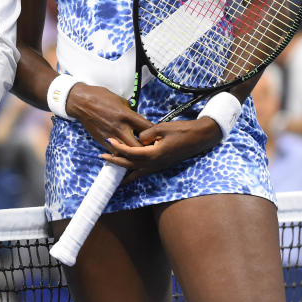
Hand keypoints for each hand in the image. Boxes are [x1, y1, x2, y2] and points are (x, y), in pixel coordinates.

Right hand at [66, 83, 153, 149]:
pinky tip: (127, 155)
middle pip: (139, 146)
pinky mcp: (103, 141)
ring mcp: (111, 136)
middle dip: (147, 149)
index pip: (147, 128)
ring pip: (127, 153)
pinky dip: (122, 155)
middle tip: (151, 149)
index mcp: (126, 115)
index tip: (158, 135)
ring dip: (135, 154)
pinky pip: (116, 153)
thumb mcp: (121, 101)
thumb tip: (138, 121)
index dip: (155, 133)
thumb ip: (131, 112)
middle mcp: (120, 127)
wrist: (81, 102)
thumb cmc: (101, 97)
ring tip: (141, 155)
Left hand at [101, 118, 221, 182]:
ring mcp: (159, 166)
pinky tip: (128, 172)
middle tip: (102, 156)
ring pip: (136, 172)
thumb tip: (137, 139)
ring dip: (123, 169)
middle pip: (130, 165)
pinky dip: (133, 172)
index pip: (130, 153)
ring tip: (111, 168)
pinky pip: (144, 172)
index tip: (108, 141)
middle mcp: (155, 164)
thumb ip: (146, 134)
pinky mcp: (161, 165)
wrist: (200, 138)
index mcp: (154, 154)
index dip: (118, 147)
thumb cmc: (182, 131)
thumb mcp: (161, 128)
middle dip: (115, 161)